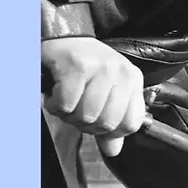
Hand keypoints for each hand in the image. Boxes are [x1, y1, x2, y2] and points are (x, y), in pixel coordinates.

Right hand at [41, 37, 144, 156]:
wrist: (61, 36)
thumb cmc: (82, 66)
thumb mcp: (103, 93)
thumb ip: (110, 125)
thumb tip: (113, 150)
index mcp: (132, 81)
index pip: (131, 124)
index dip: (110, 132)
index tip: (95, 123)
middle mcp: (120, 73)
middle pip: (107, 123)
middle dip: (85, 124)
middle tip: (76, 109)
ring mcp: (100, 68)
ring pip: (87, 116)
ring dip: (69, 115)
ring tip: (65, 101)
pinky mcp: (77, 66)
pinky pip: (67, 104)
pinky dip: (56, 105)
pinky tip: (55, 94)